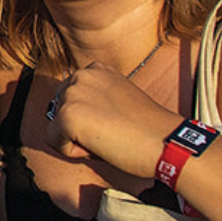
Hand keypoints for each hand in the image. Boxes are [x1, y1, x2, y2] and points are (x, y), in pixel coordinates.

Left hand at [45, 64, 179, 177]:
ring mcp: (73, 93)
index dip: (89, 119)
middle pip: (59, 113)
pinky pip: (54, 142)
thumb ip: (92, 100)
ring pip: (56, 128)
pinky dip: (72, 152)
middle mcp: (81, 75)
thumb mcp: (115, 100)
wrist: (167, 142)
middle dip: (79, 129)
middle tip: (112, 132)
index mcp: (94, 69)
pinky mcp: (67, 114)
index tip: (114, 122)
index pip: (70, 100)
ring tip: (108, 137)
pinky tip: (100, 145)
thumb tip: (64, 115)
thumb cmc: (145, 128)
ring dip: (77, 140)